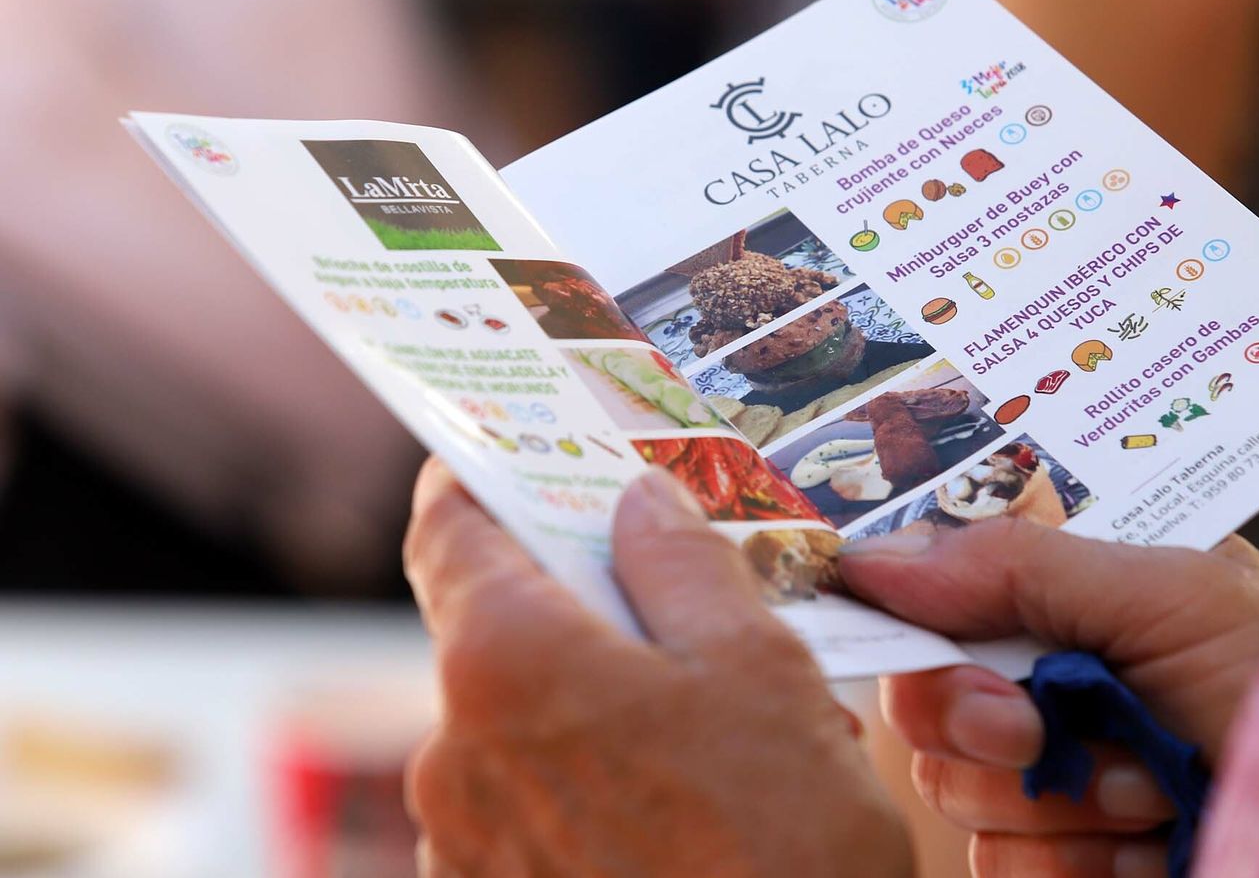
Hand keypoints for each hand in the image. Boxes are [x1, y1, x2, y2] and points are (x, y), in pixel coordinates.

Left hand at [401, 459, 910, 876]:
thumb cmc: (778, 851)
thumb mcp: (759, 673)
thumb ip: (685, 567)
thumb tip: (641, 500)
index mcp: (509, 664)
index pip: (449, 531)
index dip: (475, 479)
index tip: (502, 453)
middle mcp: (453, 752)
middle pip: (494, 632)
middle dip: (575, 606)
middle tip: (667, 598)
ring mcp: (461, 845)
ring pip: (515, 728)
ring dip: (585, 706)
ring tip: (698, 728)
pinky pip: (522, 810)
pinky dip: (579, 783)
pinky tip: (674, 807)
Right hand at [839, 520, 1258, 876]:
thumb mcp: (1162, 596)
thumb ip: (1013, 567)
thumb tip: (872, 559)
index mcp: (1048, 616)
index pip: (922, 620)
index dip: (920, 653)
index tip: (973, 678)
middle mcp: (1035, 698)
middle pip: (923, 719)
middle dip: (990, 731)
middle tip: (1048, 733)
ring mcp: (1049, 792)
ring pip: (961, 806)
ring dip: (1063, 806)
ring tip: (1154, 791)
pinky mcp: (1065, 865)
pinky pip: (1008, 874)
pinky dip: (1085, 867)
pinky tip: (1152, 849)